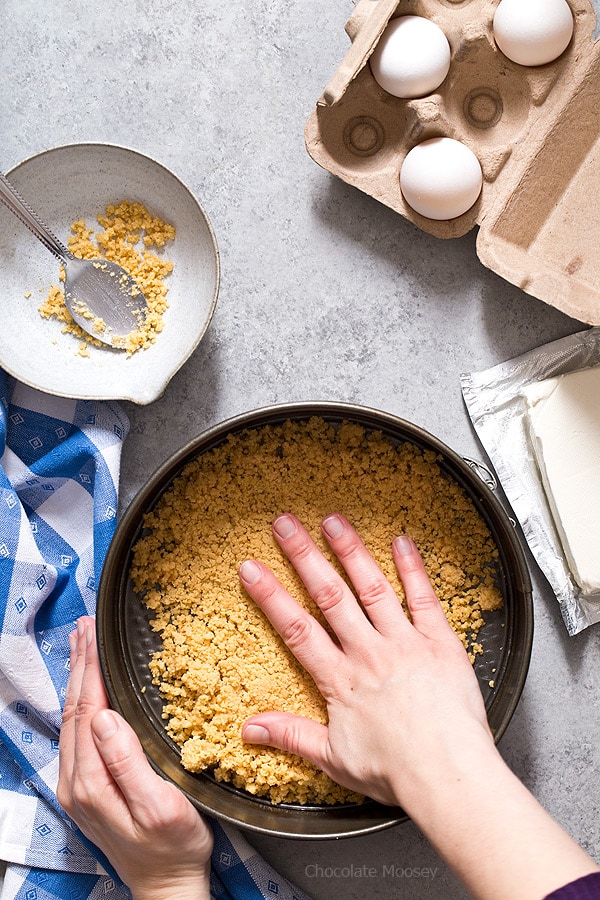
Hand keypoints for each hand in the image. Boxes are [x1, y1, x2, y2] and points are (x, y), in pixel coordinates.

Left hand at [58, 617, 212, 899]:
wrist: (168, 887)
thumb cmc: (174, 848)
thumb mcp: (160, 806)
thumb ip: (128, 762)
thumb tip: (105, 717)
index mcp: (90, 781)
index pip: (86, 709)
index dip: (89, 667)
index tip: (93, 632)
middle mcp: (75, 782)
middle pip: (74, 709)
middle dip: (78, 663)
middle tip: (84, 625)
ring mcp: (78, 786)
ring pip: (73, 719)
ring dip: (78, 678)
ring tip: (82, 645)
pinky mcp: (88, 788)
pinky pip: (78, 733)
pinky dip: (83, 700)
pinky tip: (90, 689)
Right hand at [239, 513, 492, 808]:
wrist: (447, 774)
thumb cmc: (397, 771)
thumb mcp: (333, 760)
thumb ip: (291, 736)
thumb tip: (249, 729)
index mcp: (341, 680)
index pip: (296, 629)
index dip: (271, 596)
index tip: (251, 568)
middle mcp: (368, 652)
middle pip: (330, 595)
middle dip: (304, 556)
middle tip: (284, 524)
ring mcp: (404, 642)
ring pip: (371, 587)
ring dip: (350, 551)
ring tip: (333, 520)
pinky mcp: (439, 642)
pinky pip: (423, 598)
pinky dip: (413, 568)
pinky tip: (402, 541)